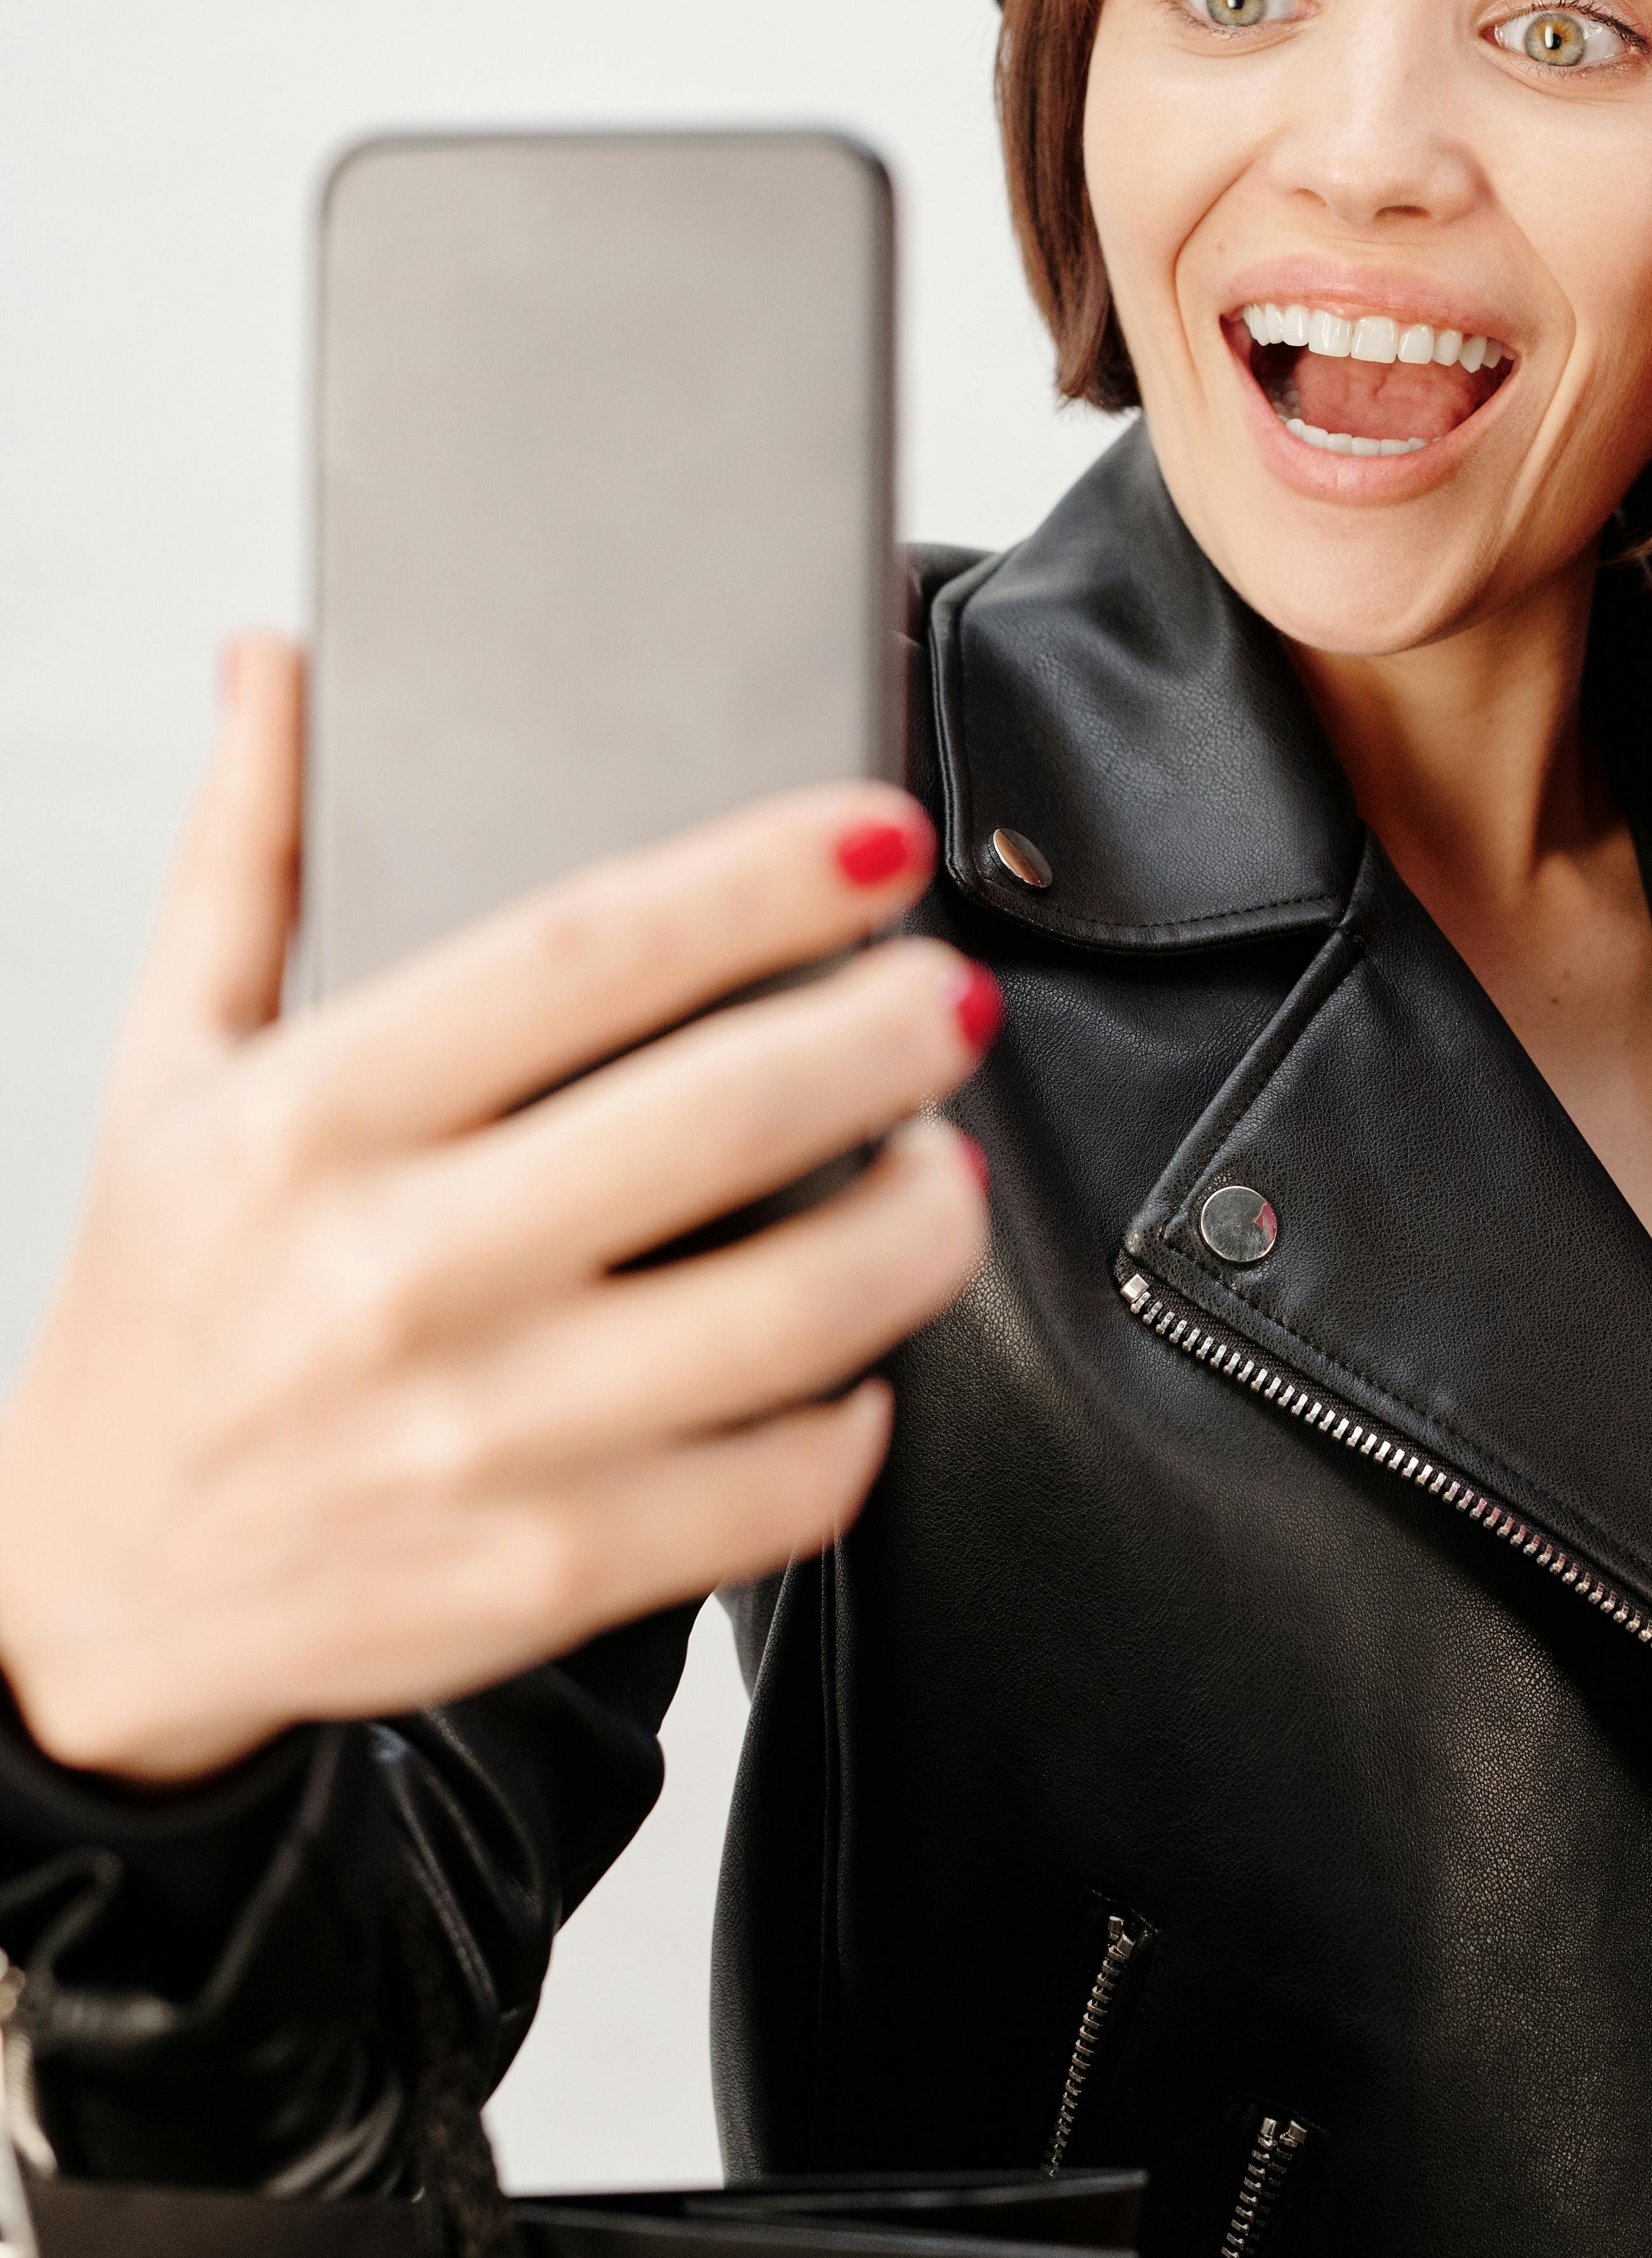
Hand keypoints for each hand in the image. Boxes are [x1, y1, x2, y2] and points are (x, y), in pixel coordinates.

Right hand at [0, 637, 992, 1783]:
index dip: (761, 880)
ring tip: (946, 1163)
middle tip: (950, 991)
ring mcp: (480, 1435)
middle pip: (721, 1117)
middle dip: (885, 1033)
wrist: (95, 1596)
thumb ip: (245, 853)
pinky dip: (855, 1415)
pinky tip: (862, 1353)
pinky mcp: (545, 1572)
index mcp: (307, 1120)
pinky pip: (776, 1487)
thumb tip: (279, 660)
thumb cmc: (160, 1308)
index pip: (582, 952)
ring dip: (919, 1222)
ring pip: (790, 1310)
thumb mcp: (166, 1062)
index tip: (876, 834)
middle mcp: (393, 1272)